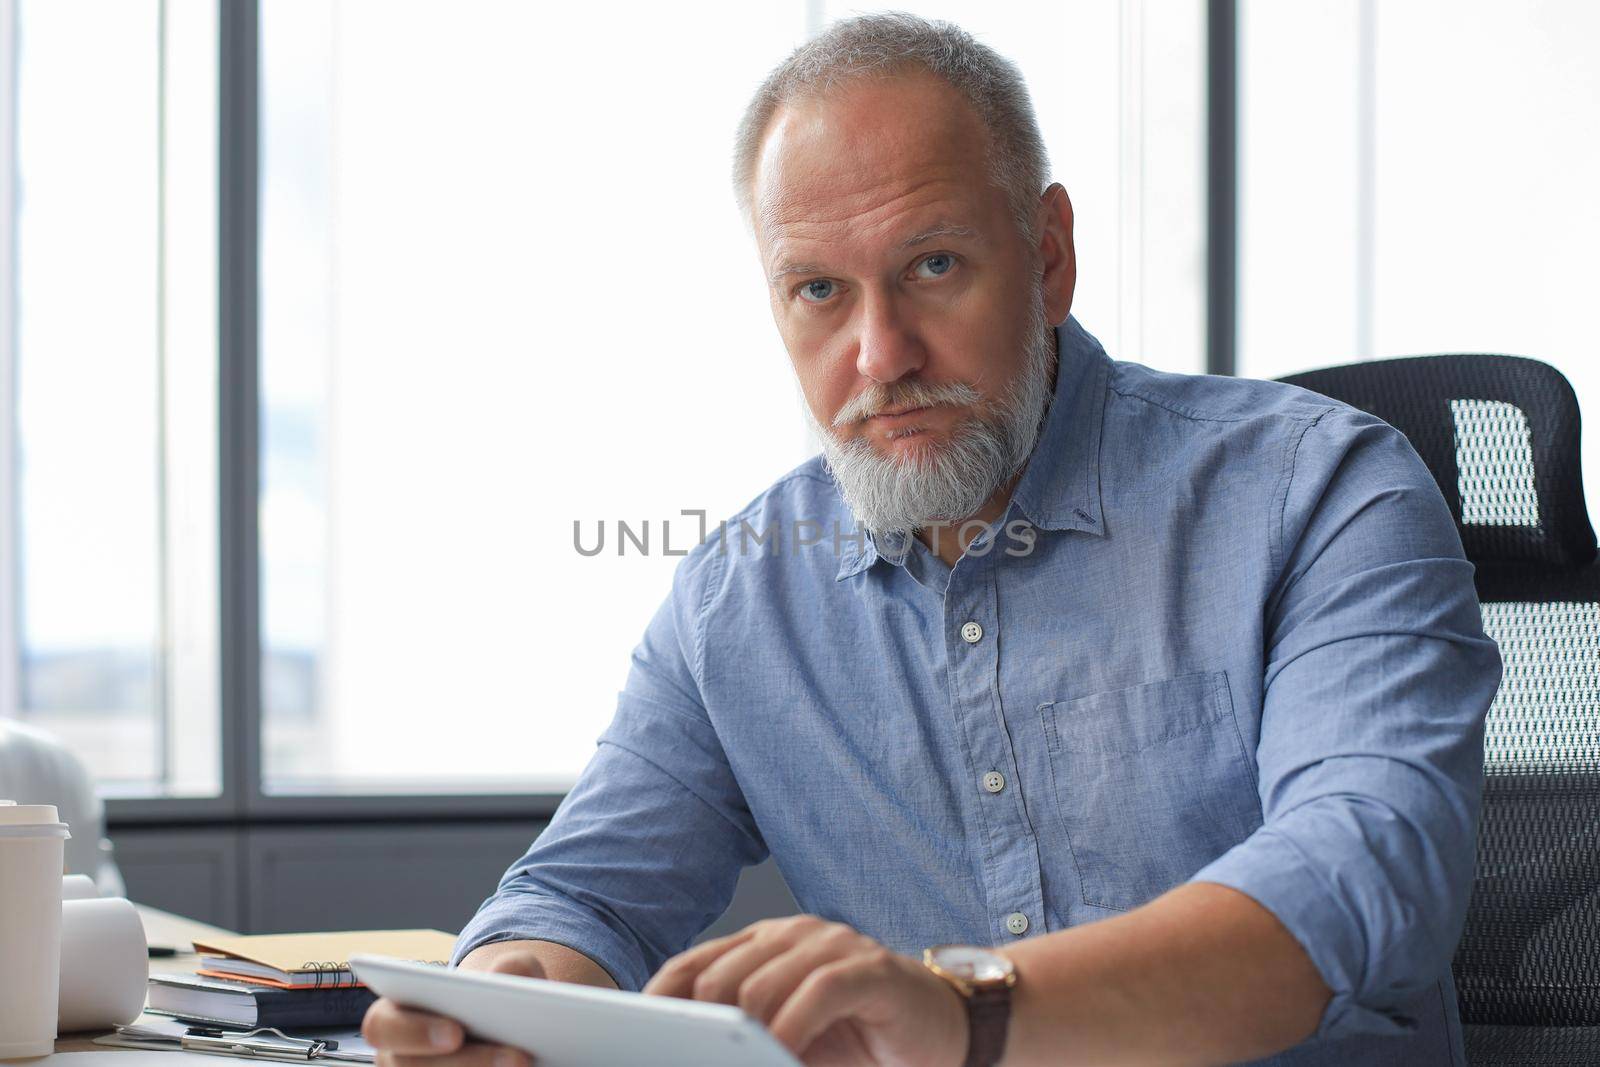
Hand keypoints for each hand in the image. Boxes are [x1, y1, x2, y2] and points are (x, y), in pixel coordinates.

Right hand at [362, 943, 542, 1066]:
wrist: (508, 1028)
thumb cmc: (498, 998)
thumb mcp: (510, 975)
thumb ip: (512, 967)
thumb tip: (505, 974)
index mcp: (397, 1015)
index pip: (382, 1025)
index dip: (414, 1032)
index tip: (457, 1033)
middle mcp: (398, 1058)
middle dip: (469, 1064)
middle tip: (517, 1058)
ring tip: (529, 1065)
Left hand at [643, 916, 966, 1066]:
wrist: (947, 1027)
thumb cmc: (861, 1037)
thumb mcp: (789, 1038)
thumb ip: (745, 1037)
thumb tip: (688, 1055)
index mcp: (764, 944)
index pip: (692, 966)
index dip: (660, 1002)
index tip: (640, 1039)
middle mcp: (793, 935)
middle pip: (719, 975)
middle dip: (699, 1028)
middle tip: (693, 1060)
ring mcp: (832, 946)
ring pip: (761, 981)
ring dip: (744, 1035)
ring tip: (741, 1063)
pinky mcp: (868, 969)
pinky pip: (817, 992)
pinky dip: (792, 1029)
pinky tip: (784, 1055)